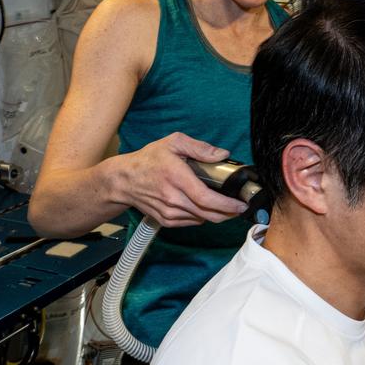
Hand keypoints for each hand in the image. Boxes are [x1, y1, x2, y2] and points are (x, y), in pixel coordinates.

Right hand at [121, 133, 250, 227]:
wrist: (123, 181)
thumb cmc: (148, 160)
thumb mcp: (173, 143)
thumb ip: (199, 147)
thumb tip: (222, 154)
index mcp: (177, 178)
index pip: (207, 199)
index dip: (228, 205)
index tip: (241, 204)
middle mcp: (173, 198)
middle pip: (208, 214)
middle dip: (228, 213)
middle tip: (239, 206)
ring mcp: (169, 212)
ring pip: (202, 219)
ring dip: (216, 214)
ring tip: (224, 204)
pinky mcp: (166, 221)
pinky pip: (191, 222)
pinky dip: (202, 216)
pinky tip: (203, 206)